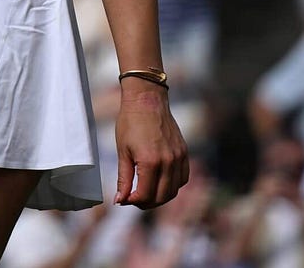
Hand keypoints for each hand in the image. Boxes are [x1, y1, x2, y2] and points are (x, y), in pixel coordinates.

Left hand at [114, 84, 189, 208]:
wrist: (147, 100)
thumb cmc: (130, 122)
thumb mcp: (123, 151)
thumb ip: (123, 178)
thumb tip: (120, 200)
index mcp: (150, 162)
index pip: (145, 195)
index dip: (133, 201)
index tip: (125, 199)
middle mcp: (168, 162)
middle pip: (161, 197)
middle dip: (146, 203)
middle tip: (134, 198)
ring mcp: (178, 157)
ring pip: (174, 190)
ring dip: (160, 197)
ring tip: (146, 192)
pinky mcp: (184, 152)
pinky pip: (183, 178)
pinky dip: (173, 185)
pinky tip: (161, 182)